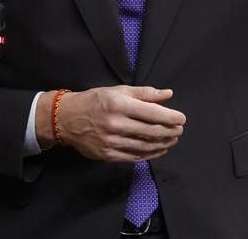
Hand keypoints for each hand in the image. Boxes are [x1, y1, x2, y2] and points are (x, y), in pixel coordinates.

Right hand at [38, 85, 185, 161]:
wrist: (66, 119)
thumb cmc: (95, 101)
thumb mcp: (118, 91)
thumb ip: (145, 93)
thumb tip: (168, 94)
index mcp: (120, 105)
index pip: (153, 113)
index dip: (171, 117)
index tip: (182, 118)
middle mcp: (115, 124)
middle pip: (151, 131)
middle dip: (170, 132)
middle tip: (179, 130)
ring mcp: (111, 141)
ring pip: (144, 146)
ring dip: (163, 144)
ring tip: (172, 140)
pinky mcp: (107, 154)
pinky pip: (133, 156)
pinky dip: (149, 154)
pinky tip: (158, 150)